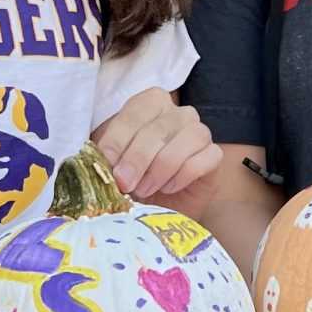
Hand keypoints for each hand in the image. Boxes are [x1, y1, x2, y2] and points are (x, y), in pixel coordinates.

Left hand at [92, 88, 222, 204]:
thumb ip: (105, 156)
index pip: (137, 111)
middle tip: (124, 184)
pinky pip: (204, 159)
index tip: (107, 165)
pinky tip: (169, 188)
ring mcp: (201, 131)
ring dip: (160, 169)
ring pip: (186, 140)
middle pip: (159, 128)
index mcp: (151, 104)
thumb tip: (96, 159)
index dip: (120, 138)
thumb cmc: (134, 179)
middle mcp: (179, 112)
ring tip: (144, 189)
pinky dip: (182, 176)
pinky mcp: (215, 156)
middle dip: (137, 159)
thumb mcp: (113, 164)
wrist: (159, 208)